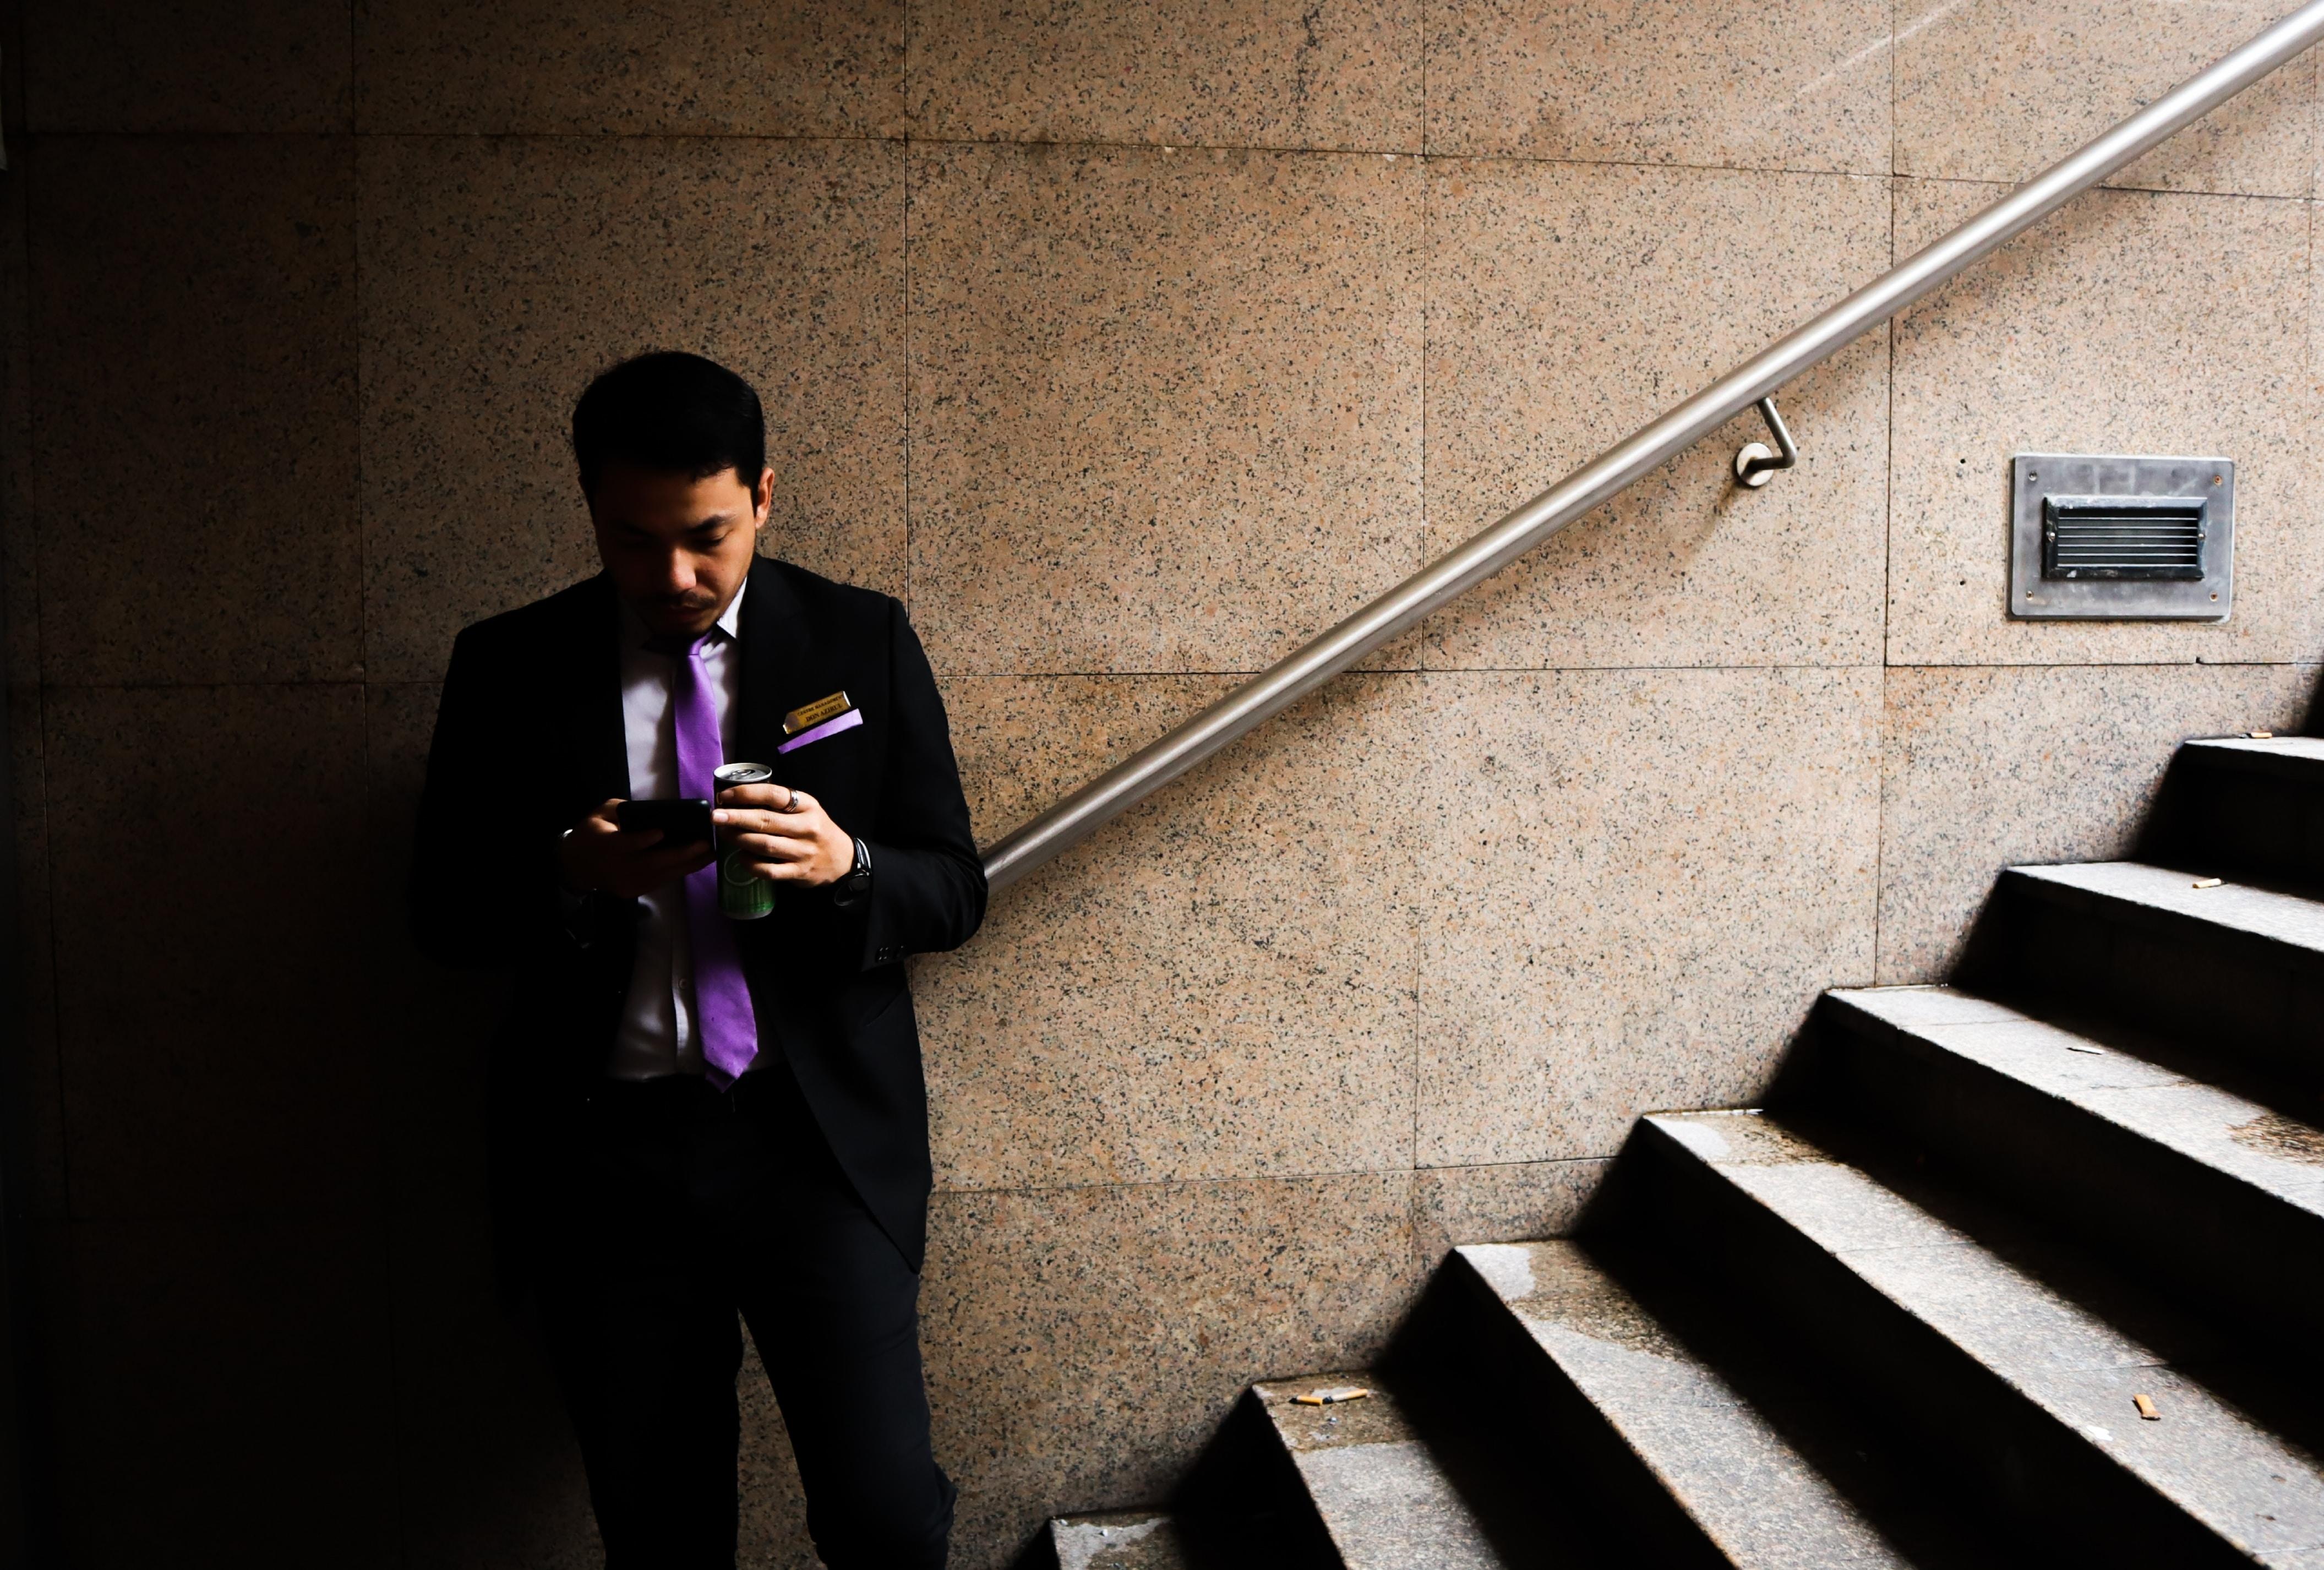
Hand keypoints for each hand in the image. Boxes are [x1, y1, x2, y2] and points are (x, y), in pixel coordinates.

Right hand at [558, 799, 713, 898]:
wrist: (575, 866)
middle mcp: (617, 867)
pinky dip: (678, 872)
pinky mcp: (633, 891)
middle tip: (705, 844)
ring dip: (688, 866)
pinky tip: (695, 863)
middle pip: (651, 863)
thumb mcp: (600, 814)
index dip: (643, 840)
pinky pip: (659, 882)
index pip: (625, 844)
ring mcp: (626, 882)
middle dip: (681, 854)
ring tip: (710, 855)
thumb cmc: (591, 833)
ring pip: (661, 876)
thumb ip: (622, 809)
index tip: (662, 832)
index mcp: (606, 845)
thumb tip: (652, 810)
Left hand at [714, 782, 854, 887]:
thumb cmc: (816, 829)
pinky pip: (769, 870)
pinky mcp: (799, 872)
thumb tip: (738, 800)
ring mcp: (803, 852)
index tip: (724, 796)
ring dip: (740, 839)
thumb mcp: (806, 809)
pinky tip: (740, 857)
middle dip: (736, 817)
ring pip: (765, 845)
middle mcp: (807, 828)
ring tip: (723, 834)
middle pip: (766, 820)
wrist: (842, 859)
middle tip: (715, 816)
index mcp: (807, 806)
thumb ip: (780, 804)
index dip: (746, 794)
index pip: (774, 795)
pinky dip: (751, 864)